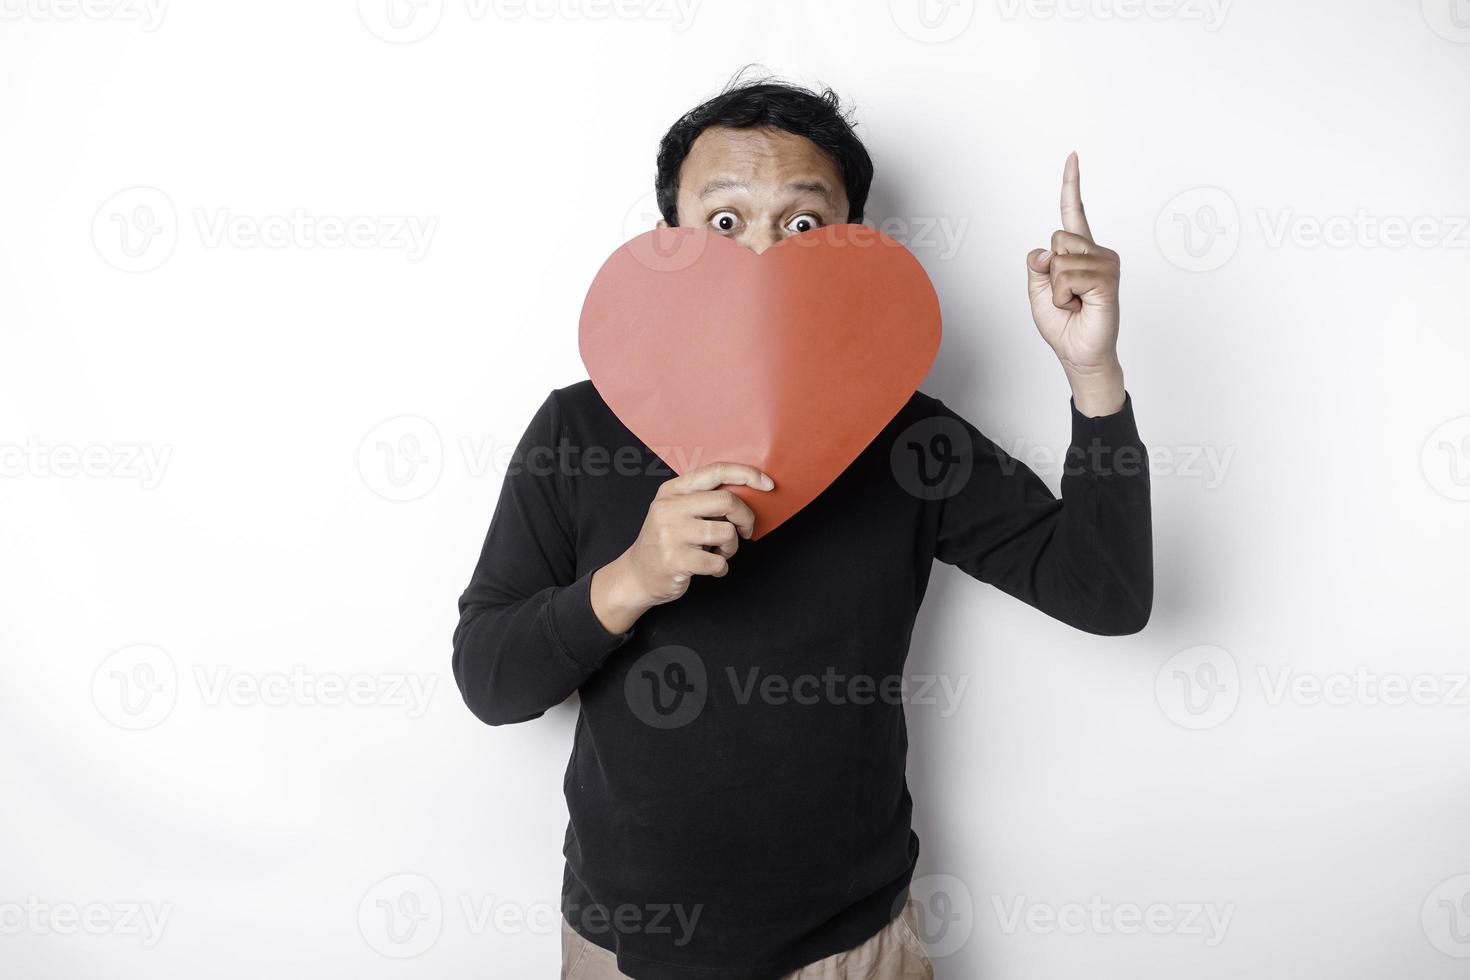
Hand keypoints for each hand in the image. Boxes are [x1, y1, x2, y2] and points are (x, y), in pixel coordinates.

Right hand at [589, 462, 773, 633]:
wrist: (637, 575)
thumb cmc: (667, 540)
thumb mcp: (677, 510)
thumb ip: (704, 498)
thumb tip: (748, 491)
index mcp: (673, 490)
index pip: (716, 471)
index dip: (747, 474)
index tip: (768, 484)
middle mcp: (669, 508)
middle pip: (726, 501)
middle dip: (745, 518)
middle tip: (745, 530)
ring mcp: (671, 534)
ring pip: (726, 533)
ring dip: (732, 547)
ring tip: (720, 552)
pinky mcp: (675, 560)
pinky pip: (718, 563)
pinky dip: (721, 568)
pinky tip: (710, 568)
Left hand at [1026, 152, 1125, 415]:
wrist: (1078, 352)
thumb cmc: (1062, 324)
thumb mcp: (1038, 291)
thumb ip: (1038, 265)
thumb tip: (1044, 251)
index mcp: (1078, 252)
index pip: (1073, 212)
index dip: (1071, 185)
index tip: (1072, 157)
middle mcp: (1096, 252)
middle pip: (1057, 238)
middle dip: (1050, 271)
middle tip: (1066, 295)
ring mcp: (1105, 264)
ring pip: (1061, 259)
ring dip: (1058, 289)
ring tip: (1074, 303)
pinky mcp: (1108, 279)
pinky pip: (1069, 276)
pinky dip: (1066, 295)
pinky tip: (1081, 305)